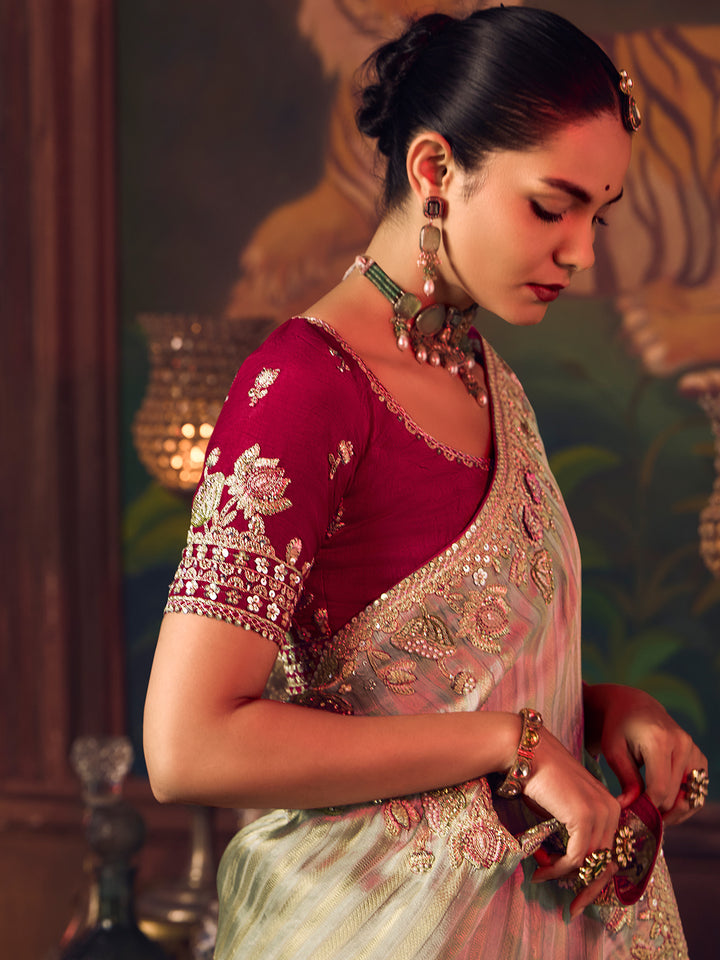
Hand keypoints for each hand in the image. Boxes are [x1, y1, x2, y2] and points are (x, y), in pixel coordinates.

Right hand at [523, 725, 620, 917]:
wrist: (524, 752)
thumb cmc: (538, 778)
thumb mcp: (562, 808)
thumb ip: (574, 833)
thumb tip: (571, 866)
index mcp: (610, 806)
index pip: (611, 851)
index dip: (597, 878)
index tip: (580, 897)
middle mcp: (612, 809)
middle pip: (606, 862)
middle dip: (588, 889)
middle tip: (571, 907)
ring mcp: (601, 812)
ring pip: (590, 863)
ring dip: (564, 876)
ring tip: (541, 876)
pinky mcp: (584, 817)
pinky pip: (576, 857)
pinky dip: (558, 868)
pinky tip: (541, 870)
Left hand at [583, 683, 707, 824]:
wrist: (634, 707)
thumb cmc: (619, 728)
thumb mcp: (613, 751)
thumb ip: (626, 780)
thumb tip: (629, 808)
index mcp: (660, 740)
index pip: (660, 789)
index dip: (647, 808)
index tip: (633, 816)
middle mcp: (682, 744)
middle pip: (675, 796)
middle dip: (658, 811)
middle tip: (640, 817)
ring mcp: (694, 750)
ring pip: (691, 797)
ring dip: (674, 812)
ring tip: (653, 815)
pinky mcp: (699, 757)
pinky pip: (697, 790)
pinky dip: (684, 802)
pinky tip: (666, 804)